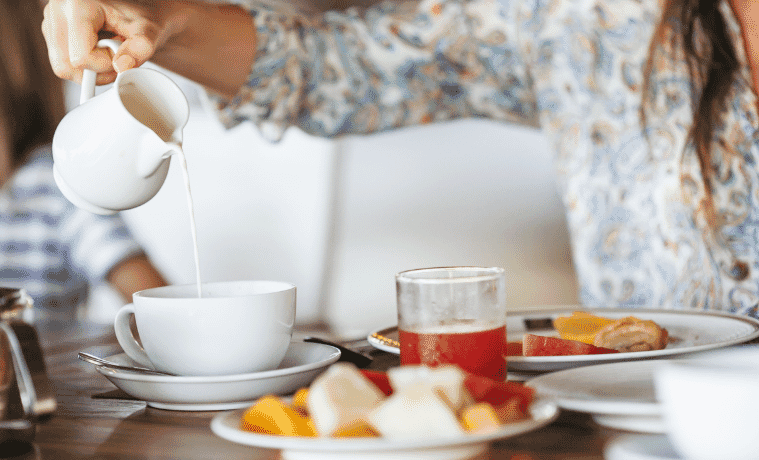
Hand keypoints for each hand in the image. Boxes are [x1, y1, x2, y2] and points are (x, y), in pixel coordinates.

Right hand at [42, 0, 176, 84]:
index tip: (122, 54)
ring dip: (89, 69)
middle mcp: (58, 10)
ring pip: (61, 66)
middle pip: (64, 65)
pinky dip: (83, 64)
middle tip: (116, 59)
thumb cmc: (141, 12)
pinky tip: (98, 50)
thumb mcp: (148, 29)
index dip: (105, 65)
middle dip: (95, 72)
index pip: (81, 57)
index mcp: (78, 5)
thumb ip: (140, 49)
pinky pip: (62, 61)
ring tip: (109, 52)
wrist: (137, 2)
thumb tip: (121, 67)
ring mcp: (52, 20)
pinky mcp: (53, 30)